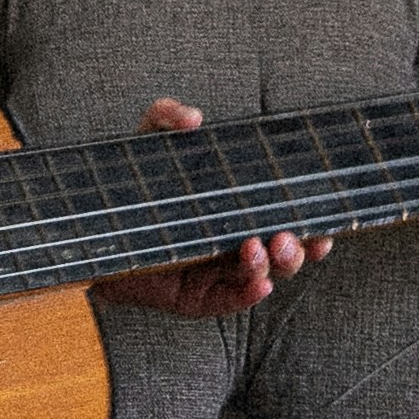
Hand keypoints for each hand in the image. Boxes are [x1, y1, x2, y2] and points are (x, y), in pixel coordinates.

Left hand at [97, 99, 331, 318]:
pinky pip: (229, 301)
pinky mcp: (195, 298)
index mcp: (238, 215)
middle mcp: (235, 247)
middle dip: (297, 250)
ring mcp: (217, 275)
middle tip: (288, 236)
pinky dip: (248, 294)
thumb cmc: (132, 186)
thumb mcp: (148, 144)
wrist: (93, 229)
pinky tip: (260, 284)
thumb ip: (166, 117)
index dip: (311, 225)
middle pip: (284, 257)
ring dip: (273, 267)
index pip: (285, 222)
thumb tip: (194, 117)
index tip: (325, 220)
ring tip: (262, 249)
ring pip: (262, 278)